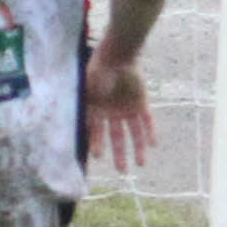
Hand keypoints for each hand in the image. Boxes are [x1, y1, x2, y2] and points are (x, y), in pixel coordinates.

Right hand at [86, 48, 152, 170]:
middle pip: (116, 137)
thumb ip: (83, 107)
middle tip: (121, 171)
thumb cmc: (97, 71)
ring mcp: (127, 109)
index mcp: (96, 110)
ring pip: (134, 133)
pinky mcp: (142, 103)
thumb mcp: (86, 91)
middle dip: (119, 154)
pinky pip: (147, 121)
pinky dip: (150, 132)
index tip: (97, 157)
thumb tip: (72, 125)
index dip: (96, 144)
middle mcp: (112, 112)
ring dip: (138, 148)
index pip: (96, 131)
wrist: (117, 55)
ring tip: (141, 164)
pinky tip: (153, 144)